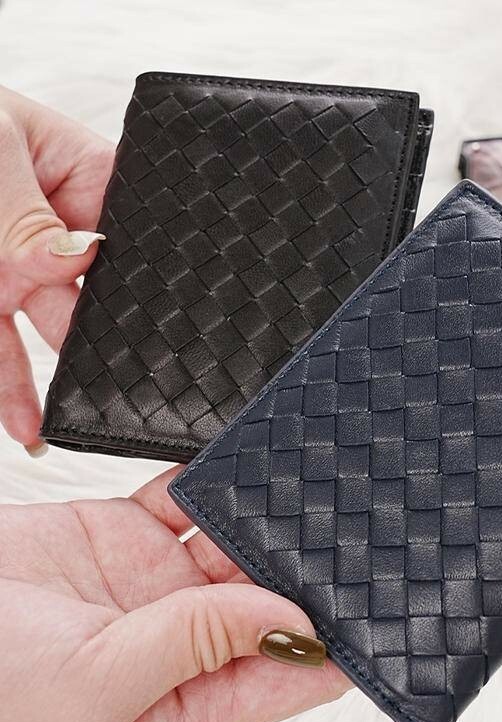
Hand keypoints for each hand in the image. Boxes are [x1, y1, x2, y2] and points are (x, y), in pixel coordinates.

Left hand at [0, 86, 114, 452]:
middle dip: (93, 338)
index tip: (143, 322)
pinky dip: (8, 383)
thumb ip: (26, 216)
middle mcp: (56, 226)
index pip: (128, 235)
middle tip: (103, 382)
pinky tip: (21, 418)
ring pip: (43, 326)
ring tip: (51, 420)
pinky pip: (1, 342)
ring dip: (47, 378)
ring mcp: (19, 263)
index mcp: (82, 177)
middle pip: (91, 293)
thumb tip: (77, 256)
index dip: (140, 279)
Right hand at [0, 468, 349, 721]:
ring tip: (319, 488)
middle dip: (309, 569)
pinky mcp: (130, 532)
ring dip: (269, 520)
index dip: (336, 646)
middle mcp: (184, 640)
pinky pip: (187, 498)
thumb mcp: (95, 688)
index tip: (380, 610)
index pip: (284, 676)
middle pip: (271, 599)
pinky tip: (250, 462)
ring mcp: (159, 583)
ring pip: (236, 543)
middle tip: (360, 528)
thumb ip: (196, 647)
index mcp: (183, 701)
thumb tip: (291, 623)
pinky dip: (215, 480)